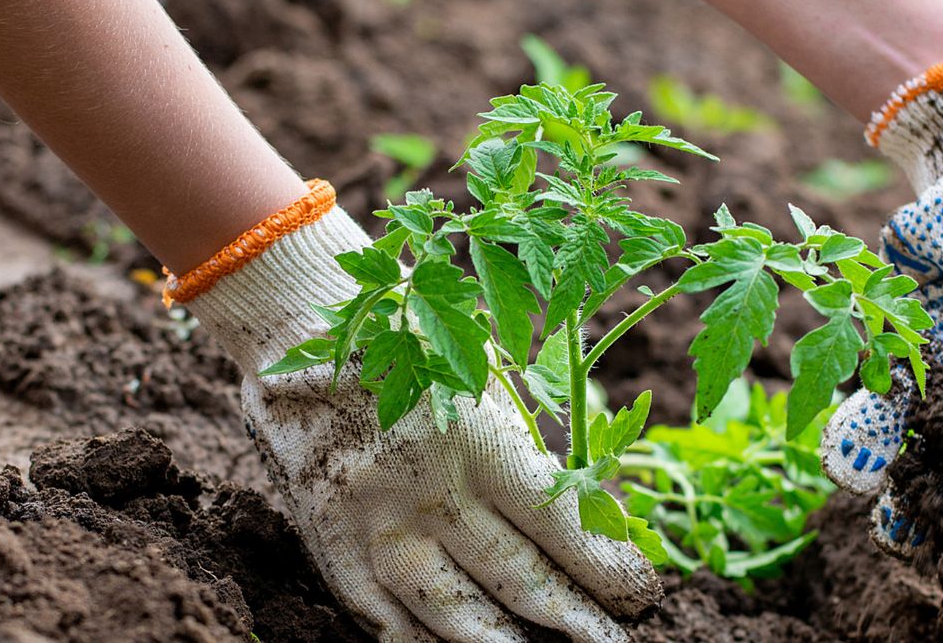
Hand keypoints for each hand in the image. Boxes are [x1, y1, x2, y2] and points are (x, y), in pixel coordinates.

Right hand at [180, 198, 659, 641]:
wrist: (300, 330)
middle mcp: (428, 495)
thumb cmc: (414, 346)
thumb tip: (592, 519)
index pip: (561, 527)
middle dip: (578, 619)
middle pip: (519, 581)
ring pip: (457, 617)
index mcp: (478, 441)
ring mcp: (376, 530)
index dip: (608, 566)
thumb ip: (526, 450)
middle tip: (618, 640)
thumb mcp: (485, 379)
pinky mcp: (333, 549)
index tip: (642, 591)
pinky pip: (387, 624)